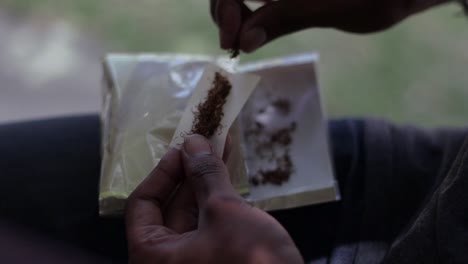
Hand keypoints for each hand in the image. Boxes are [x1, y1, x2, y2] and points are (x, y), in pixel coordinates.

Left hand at [126, 135, 302, 263]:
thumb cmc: (250, 260)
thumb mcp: (224, 212)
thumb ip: (206, 175)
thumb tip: (193, 143)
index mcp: (153, 256)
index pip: (143, 204)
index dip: (163, 171)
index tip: (184, 147)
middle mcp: (168, 261)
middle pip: (171, 206)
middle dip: (191, 171)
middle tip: (206, 140)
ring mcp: (194, 260)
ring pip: (194, 212)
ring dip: (207, 179)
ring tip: (222, 146)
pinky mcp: (217, 259)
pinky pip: (211, 223)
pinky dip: (219, 198)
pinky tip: (230, 171)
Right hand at [211, 0, 447, 51]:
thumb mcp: (335, 8)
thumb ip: (285, 18)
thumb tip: (243, 41)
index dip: (226, 7)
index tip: (232, 41)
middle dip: (226, 10)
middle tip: (235, 43)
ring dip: (235, 12)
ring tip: (242, 39)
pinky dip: (250, 13)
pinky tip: (255, 29)